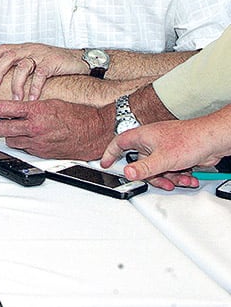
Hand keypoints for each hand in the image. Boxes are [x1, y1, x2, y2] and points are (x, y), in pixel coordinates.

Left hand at [0, 43, 86, 100]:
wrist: (79, 59)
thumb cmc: (54, 62)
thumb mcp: (34, 60)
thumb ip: (21, 66)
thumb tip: (3, 81)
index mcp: (24, 48)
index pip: (4, 48)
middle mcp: (30, 49)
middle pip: (10, 56)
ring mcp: (41, 55)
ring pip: (23, 66)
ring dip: (17, 83)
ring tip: (15, 97)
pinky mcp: (52, 62)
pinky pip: (40, 75)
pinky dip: (35, 87)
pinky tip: (32, 97)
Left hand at [0, 99, 114, 159]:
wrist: (93, 132)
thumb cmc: (76, 115)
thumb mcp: (49, 102)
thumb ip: (28, 106)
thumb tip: (12, 107)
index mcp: (34, 111)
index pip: (0, 110)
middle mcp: (34, 128)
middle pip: (0, 129)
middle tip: (0, 120)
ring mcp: (37, 143)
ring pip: (9, 141)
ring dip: (10, 135)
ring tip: (17, 128)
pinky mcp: (42, 153)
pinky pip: (23, 149)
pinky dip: (23, 143)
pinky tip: (29, 136)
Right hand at [102, 117, 225, 190]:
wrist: (213, 140)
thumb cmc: (189, 139)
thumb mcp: (163, 159)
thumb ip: (143, 168)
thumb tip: (127, 173)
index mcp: (142, 136)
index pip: (119, 144)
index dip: (110, 154)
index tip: (106, 163)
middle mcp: (151, 141)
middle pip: (142, 163)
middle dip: (153, 176)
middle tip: (161, 182)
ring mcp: (164, 148)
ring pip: (158, 168)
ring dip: (171, 178)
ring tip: (181, 179)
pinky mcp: (176, 154)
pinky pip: (171, 169)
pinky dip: (179, 175)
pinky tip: (188, 177)